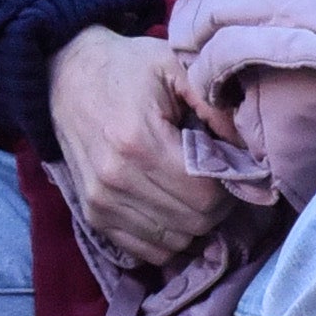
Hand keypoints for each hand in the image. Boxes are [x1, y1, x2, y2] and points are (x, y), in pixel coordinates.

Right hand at [43, 25, 226, 272]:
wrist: (64, 77)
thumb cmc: (125, 68)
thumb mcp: (173, 64)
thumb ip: (214, 103)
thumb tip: (250, 148)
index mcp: (139, 141)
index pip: (206, 195)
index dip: (229, 183)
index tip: (229, 162)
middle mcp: (116, 179)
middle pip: (194, 222)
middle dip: (216, 204)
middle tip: (215, 175)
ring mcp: (101, 202)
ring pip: (175, 242)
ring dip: (194, 222)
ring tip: (191, 187)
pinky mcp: (93, 216)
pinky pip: (148, 251)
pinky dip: (169, 236)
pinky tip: (171, 206)